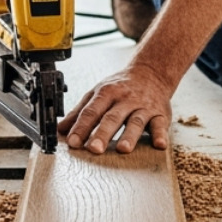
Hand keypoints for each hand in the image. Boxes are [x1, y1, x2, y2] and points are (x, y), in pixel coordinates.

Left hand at [59, 63, 173, 154]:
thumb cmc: (120, 87)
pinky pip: (160, 124)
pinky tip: (160, 144)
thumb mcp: (97, 94)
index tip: (72, 142)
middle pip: (112, 117)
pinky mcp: (160, 114)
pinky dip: (161, 134)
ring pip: (135, 121)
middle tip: (93, 149)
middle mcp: (124, 100)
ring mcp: (143, 107)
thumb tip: (59, 130)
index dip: (81, 127)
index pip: (91, 112)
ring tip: (123, 149)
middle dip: (102, 133)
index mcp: (106, 94)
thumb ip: (79, 112)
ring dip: (130, 135)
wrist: (151, 72)